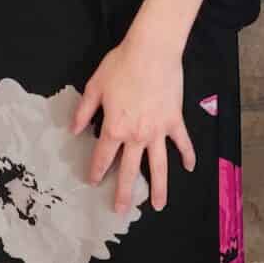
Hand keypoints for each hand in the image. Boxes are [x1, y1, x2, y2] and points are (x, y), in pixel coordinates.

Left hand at [71, 31, 196, 213]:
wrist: (152, 51)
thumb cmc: (121, 66)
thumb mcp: (95, 86)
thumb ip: (84, 111)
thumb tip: (73, 130)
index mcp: (114, 128)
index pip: (102, 156)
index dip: (96, 170)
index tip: (92, 182)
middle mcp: (136, 136)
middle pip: (128, 170)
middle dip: (124, 192)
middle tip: (121, 210)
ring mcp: (158, 131)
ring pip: (158, 166)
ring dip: (158, 188)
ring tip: (157, 206)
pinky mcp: (174, 121)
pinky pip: (182, 143)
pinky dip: (188, 155)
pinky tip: (190, 168)